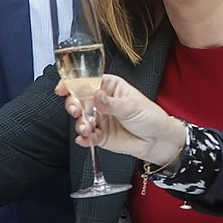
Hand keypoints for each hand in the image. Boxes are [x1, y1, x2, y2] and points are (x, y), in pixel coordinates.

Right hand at [58, 74, 185, 166]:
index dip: (71, 83)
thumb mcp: (132, 106)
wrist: (159, 141)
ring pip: (80, 119)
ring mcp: (98, 118)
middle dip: (73, 105)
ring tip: (87, 129)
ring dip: (80, 124)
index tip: (63, 89)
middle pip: (78, 99)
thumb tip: (95, 96)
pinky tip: (85, 139)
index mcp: (108, 87)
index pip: (85, 81)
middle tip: (76, 111)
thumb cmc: (150, 117)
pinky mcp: (99, 135)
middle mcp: (100, 101)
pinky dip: (84, 138)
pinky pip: (86, 136)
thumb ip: (111, 103)